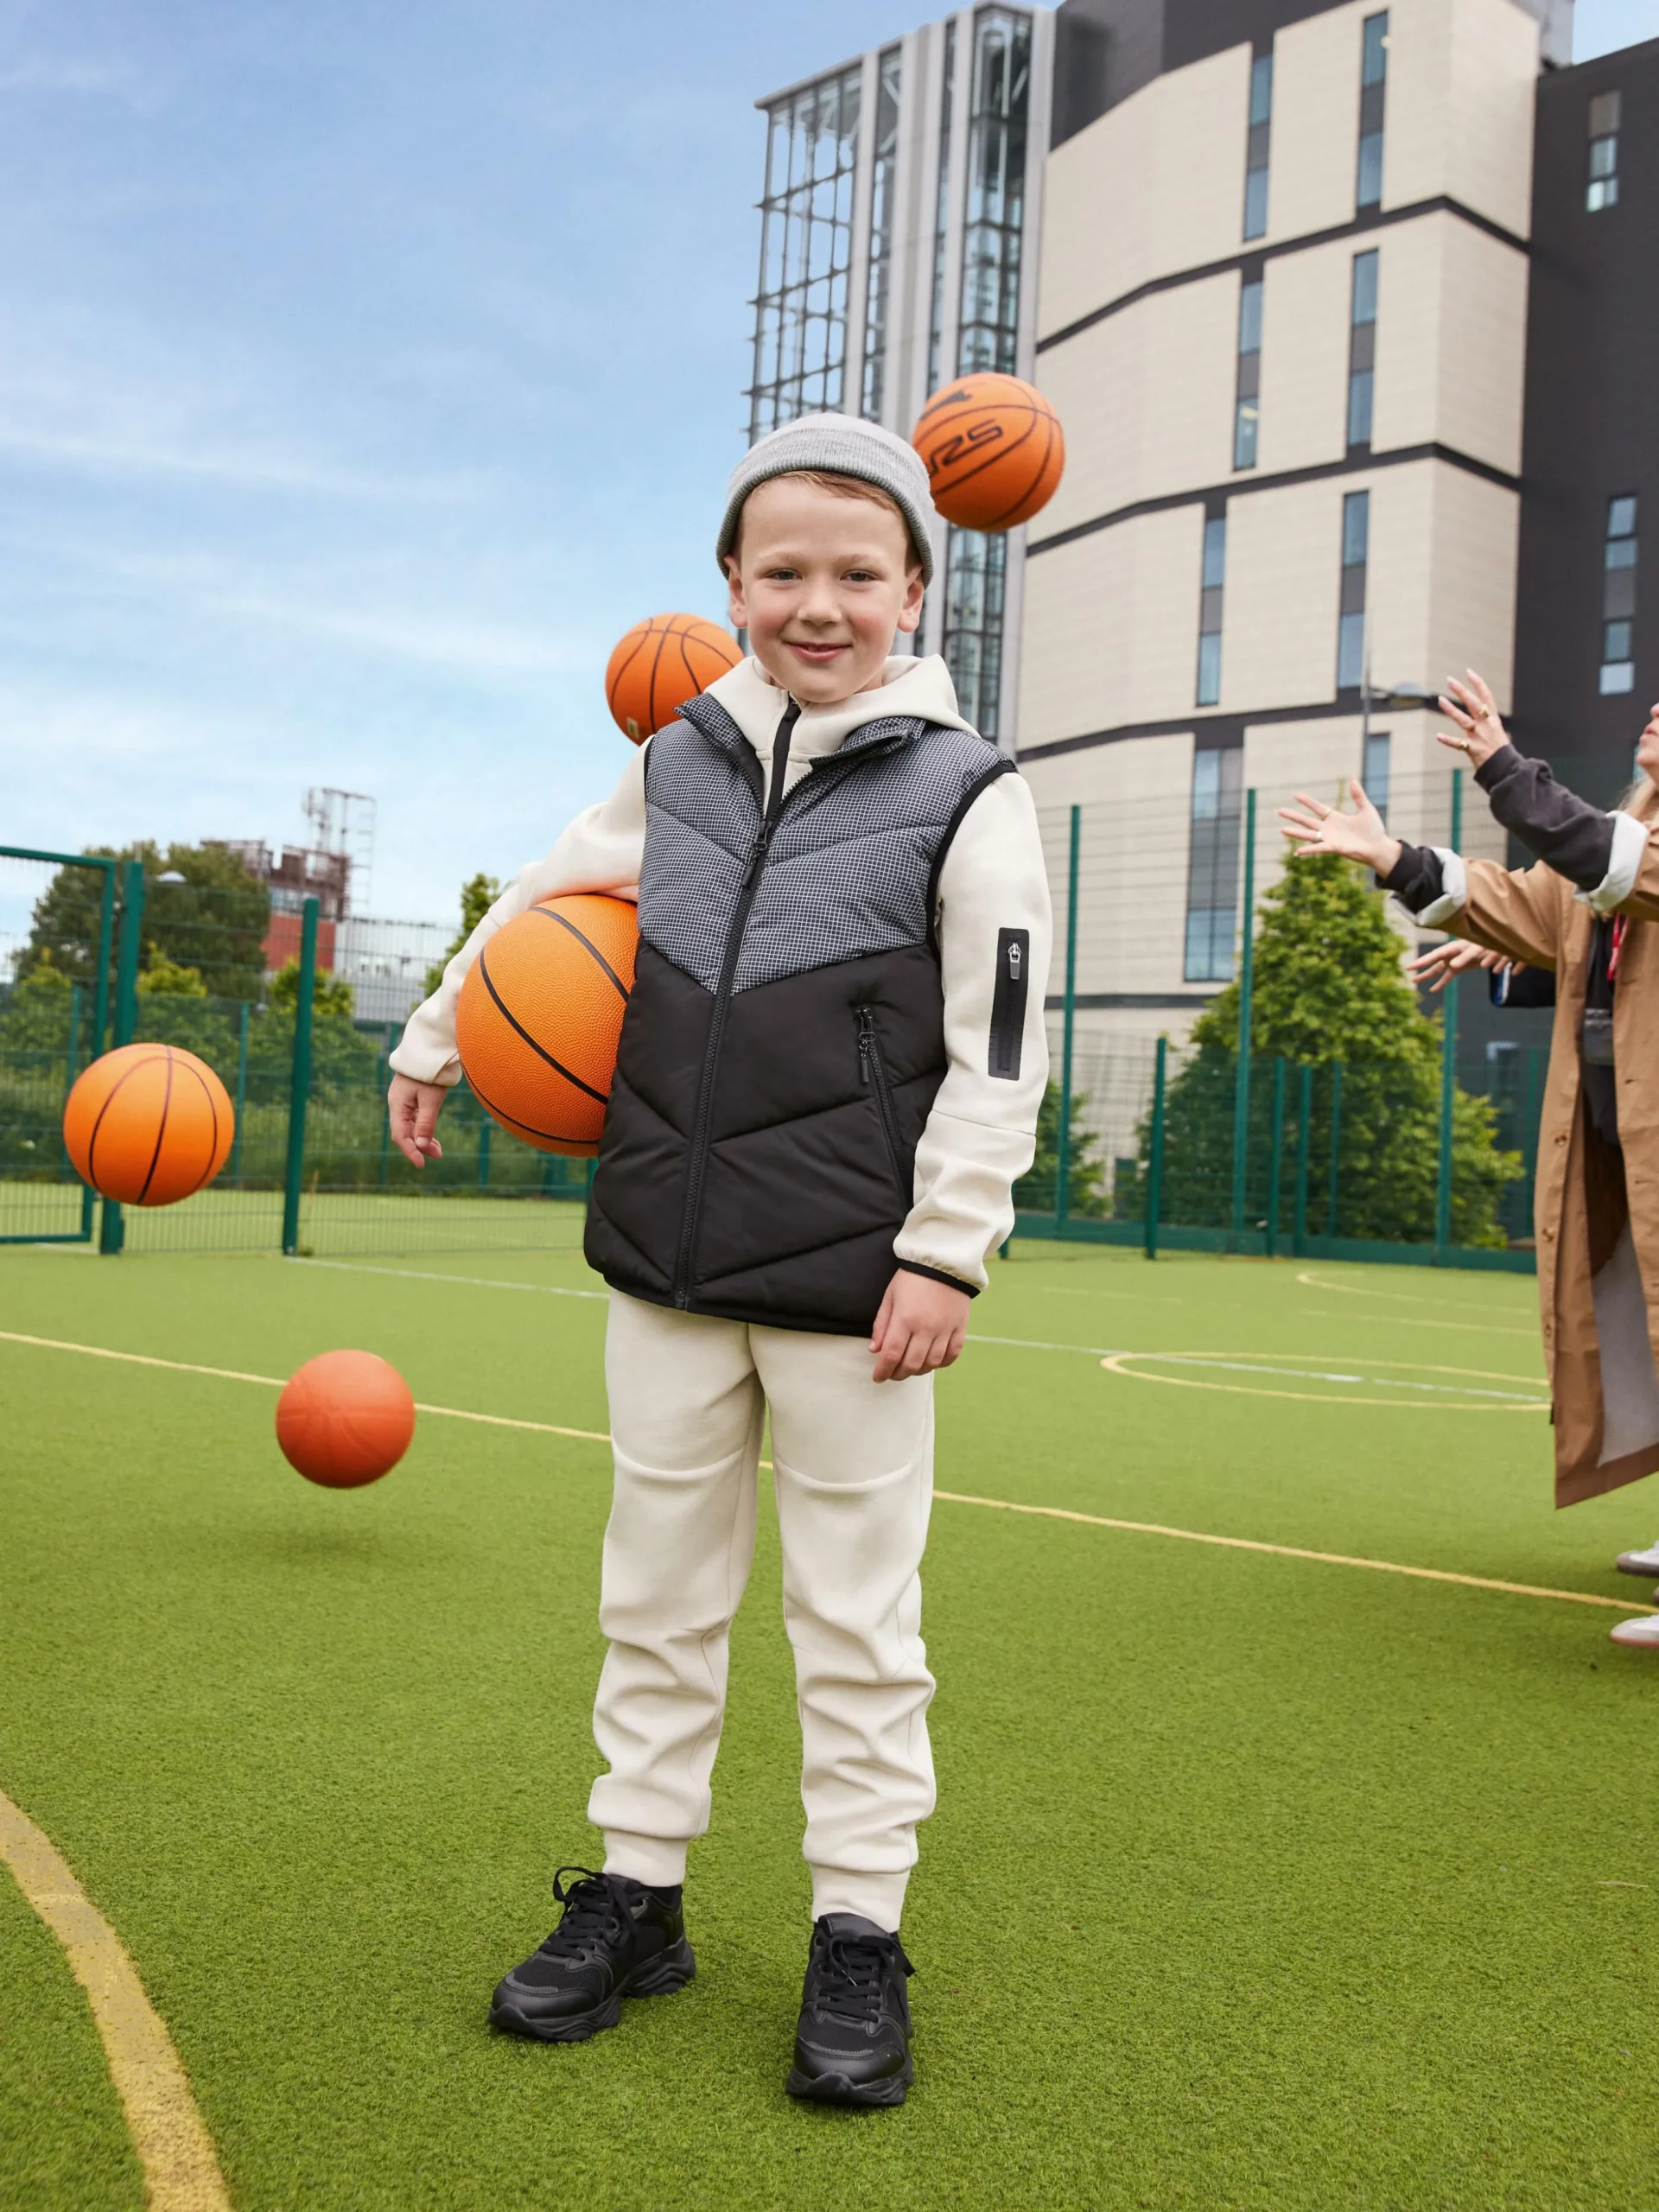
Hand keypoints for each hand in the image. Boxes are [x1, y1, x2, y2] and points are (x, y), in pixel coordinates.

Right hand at [388, 1073, 446, 1167]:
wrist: (429, 1049)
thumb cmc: (430, 1073)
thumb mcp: (431, 1099)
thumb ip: (426, 1123)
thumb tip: (422, 1146)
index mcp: (397, 1105)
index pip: (400, 1135)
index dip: (410, 1151)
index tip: (421, 1164)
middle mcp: (397, 1105)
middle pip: (404, 1132)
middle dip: (419, 1146)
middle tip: (437, 1156)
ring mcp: (403, 1101)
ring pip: (410, 1126)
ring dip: (422, 1138)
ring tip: (438, 1151)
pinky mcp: (411, 1098)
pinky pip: (414, 1118)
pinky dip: (423, 1128)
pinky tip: (432, 1137)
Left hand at [870, 1270, 970, 1382]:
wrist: (943, 1261)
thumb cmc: (912, 1278)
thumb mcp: (890, 1296)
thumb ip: (882, 1325)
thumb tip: (875, 1350)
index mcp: (905, 1318)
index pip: (891, 1354)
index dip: (882, 1370)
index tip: (877, 1377)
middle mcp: (926, 1327)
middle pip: (911, 1363)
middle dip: (898, 1374)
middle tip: (892, 1374)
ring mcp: (945, 1328)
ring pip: (932, 1363)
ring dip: (918, 1370)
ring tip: (910, 1368)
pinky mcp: (960, 1327)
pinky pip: (953, 1354)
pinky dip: (942, 1363)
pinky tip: (932, 1361)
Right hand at [1276, 780, 1401, 875]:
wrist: (1379, 846)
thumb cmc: (1374, 830)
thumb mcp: (1366, 809)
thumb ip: (1358, 795)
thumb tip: (1352, 779)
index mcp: (1335, 818)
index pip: (1317, 808)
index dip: (1307, 801)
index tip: (1295, 795)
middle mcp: (1329, 829)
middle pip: (1307, 821)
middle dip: (1293, 816)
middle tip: (1278, 810)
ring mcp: (1330, 839)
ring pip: (1308, 835)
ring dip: (1295, 833)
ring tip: (1281, 829)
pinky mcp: (1334, 848)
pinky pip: (1319, 848)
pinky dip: (1308, 849)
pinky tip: (1297, 851)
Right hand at [1405, 940, 1516, 994]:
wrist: (1499, 945)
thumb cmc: (1488, 944)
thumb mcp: (1477, 950)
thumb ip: (1464, 957)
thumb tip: (1451, 966)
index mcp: (1453, 947)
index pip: (1433, 955)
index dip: (1421, 962)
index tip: (1409, 968)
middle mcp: (1451, 954)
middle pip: (1432, 962)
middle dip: (1420, 967)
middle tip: (1407, 972)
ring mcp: (1455, 960)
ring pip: (1438, 970)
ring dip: (1427, 976)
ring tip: (1415, 981)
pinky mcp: (1462, 967)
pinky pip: (1449, 976)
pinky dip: (1442, 983)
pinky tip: (1433, 989)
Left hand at [1436, 669, 1509, 768]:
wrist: (1507, 769)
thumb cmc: (1501, 752)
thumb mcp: (1498, 733)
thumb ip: (1488, 722)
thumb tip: (1482, 713)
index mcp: (1494, 720)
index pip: (1487, 697)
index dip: (1478, 684)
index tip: (1469, 672)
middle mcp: (1487, 725)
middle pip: (1473, 704)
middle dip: (1462, 691)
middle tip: (1450, 680)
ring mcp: (1479, 737)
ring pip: (1463, 720)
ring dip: (1451, 709)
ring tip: (1440, 700)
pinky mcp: (1473, 749)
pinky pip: (1458, 744)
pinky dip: (1448, 740)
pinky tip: (1438, 736)